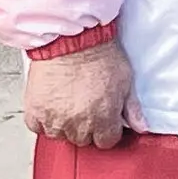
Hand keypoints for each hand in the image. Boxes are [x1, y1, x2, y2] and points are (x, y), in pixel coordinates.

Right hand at [25, 39, 141, 148]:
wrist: (71, 37)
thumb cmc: (99, 53)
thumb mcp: (125, 80)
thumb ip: (132, 109)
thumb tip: (141, 127)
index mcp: (103, 118)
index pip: (106, 142)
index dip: (106, 130)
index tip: (103, 119)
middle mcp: (78, 123)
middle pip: (83, 140)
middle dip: (86, 127)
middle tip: (84, 106)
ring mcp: (55, 118)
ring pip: (60, 135)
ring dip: (64, 124)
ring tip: (67, 103)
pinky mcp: (35, 109)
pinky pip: (38, 127)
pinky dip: (42, 120)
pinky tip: (51, 106)